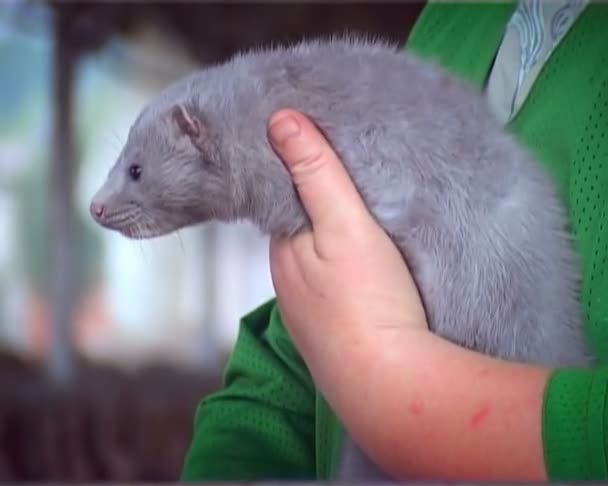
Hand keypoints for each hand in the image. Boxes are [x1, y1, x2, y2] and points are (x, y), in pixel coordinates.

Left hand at [267, 109, 548, 480]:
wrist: (389, 382)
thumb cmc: (369, 300)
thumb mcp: (345, 224)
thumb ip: (315, 173)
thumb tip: (279, 119)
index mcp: (283, 250)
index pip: (283, 198)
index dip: (301, 175)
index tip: (324, 152)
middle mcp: (287, 281)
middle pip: (300, 228)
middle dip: (318, 206)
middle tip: (353, 182)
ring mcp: (307, 310)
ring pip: (316, 259)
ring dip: (331, 240)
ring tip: (362, 221)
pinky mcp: (330, 331)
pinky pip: (332, 286)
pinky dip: (343, 270)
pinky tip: (366, 271)